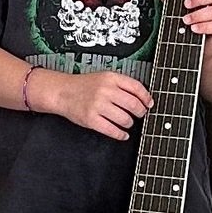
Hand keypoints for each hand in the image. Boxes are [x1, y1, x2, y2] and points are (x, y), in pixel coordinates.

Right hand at [34, 68, 153, 139]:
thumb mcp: (104, 77)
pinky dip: (121, 135)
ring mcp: (98, 105)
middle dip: (140, 113)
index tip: (149, 104)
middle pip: (134, 105)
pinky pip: (112, 130)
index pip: (136, 88)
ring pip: (125, 119)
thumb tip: (144, 98)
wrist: (62, 92)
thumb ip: (122, 85)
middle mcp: (105, 91)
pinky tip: (122, 134)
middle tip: (140, 115)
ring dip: (129, 124)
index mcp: (111, 78)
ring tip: (127, 123)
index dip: (146, 98)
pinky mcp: (91, 119)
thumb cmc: (84, 86)